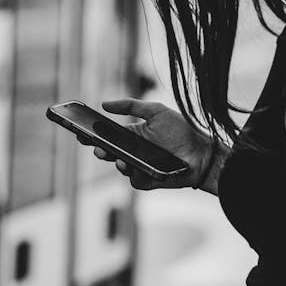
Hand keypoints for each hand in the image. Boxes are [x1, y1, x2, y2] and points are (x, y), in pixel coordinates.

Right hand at [76, 98, 216, 190]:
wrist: (203, 152)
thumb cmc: (182, 130)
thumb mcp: (156, 111)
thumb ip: (131, 105)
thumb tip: (103, 104)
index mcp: (133, 135)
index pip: (108, 136)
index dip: (94, 135)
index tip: (81, 132)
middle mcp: (134, 152)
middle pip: (110, 153)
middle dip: (101, 151)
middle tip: (98, 148)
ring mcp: (141, 167)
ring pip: (121, 169)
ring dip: (118, 164)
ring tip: (118, 159)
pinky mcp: (149, 180)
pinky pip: (136, 181)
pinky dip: (134, 175)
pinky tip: (135, 168)